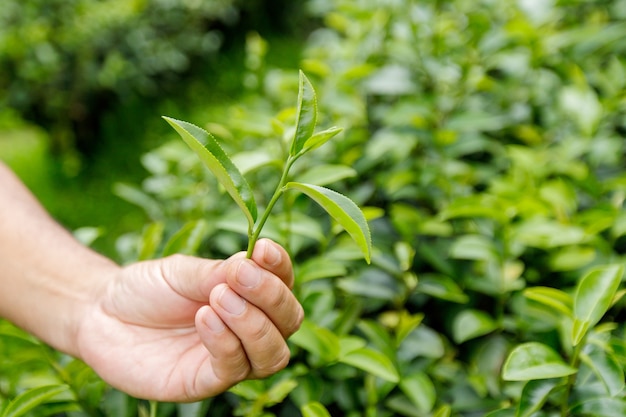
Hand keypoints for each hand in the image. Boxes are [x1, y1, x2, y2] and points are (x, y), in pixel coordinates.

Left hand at [75, 239, 302, 401]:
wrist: (100, 314)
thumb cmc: (147, 289)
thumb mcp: (182, 271)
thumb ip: (218, 272)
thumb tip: (254, 263)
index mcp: (248, 295)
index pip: (284, 283)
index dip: (280, 268)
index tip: (263, 249)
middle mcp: (248, 328)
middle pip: (289, 320)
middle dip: (270, 296)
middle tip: (238, 276)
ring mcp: (231, 357)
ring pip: (273, 353)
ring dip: (254, 324)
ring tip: (218, 299)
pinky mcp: (204, 381)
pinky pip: (233, 369)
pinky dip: (225, 342)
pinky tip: (203, 319)